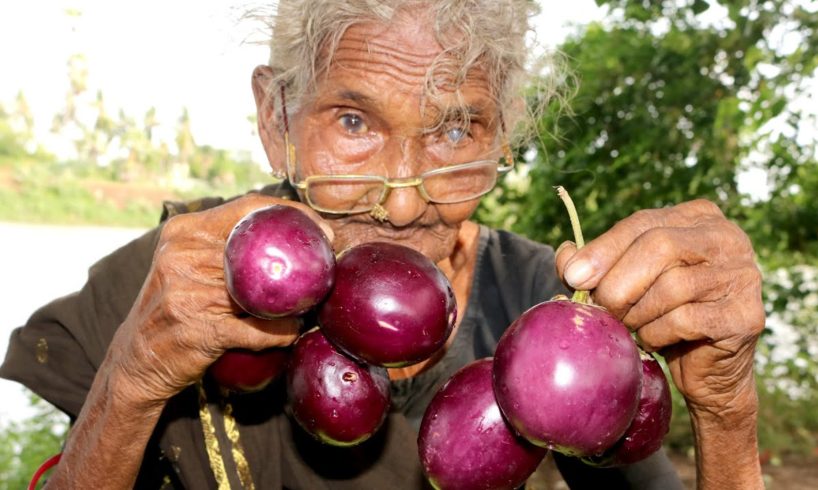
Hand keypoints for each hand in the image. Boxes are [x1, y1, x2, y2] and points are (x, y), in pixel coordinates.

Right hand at [106, 194, 333, 408]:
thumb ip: (224, 247)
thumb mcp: (185, 265)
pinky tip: (291, 332)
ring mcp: (189, 293)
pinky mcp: (201, 330)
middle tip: (328, 267)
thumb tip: (288, 238)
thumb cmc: (172, 309)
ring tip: (311, 302)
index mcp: (183, 232)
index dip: (291, 214)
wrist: (134, 363)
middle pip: (260, 248)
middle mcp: (182, 256)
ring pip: (264, 293)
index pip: (248, 208)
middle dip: (303, 258)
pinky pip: (259, 330)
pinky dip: (280, 333)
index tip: (321, 230)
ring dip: (295, 302)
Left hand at [554, 199, 764, 418]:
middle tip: (601, 309)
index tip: (573, 276)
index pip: (642, 222)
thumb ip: (595, 265)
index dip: (603, 249)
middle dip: (618, 283)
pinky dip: (657, 334)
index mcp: (697, 217)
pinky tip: (653, 340)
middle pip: (658, 246)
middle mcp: (727, 237)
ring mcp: (743, 274)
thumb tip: (566, 255)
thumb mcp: (625, 282)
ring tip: (629, 327)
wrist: (707, 370)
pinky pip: (685, 319)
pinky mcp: (746, 315)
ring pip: (672, 285)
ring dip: (637, 313)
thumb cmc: (660, 316)